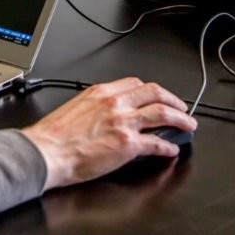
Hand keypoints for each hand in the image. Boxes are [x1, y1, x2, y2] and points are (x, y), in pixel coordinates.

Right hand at [21, 77, 195, 190]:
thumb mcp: (76, 107)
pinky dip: (168, 147)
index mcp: (101, 92)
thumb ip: (95, 106)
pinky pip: (156, 143)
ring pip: (163, 113)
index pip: (135, 83)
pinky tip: (171, 150)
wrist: (47, 151)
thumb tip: (107, 114)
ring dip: (180, 119)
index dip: (152, 90)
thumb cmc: (54, 135)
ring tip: (188, 125)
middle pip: (155, 93)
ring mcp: (124, 122)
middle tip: (182, 108)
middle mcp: (115, 103)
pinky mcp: (129, 144)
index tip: (157, 96)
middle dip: (174, 101)